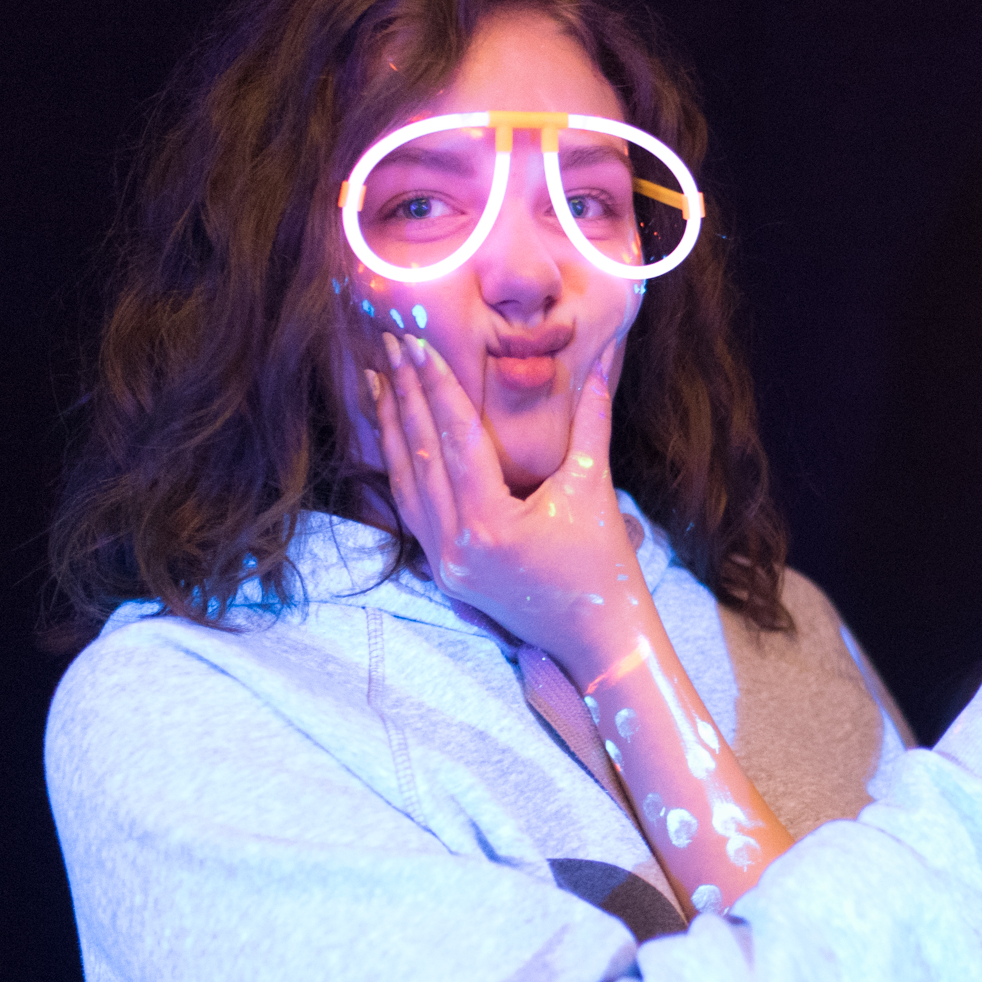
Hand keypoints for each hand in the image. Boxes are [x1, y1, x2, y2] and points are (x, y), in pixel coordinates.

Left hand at [366, 333, 643, 678]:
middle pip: (422, 455)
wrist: (599, 639)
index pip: (456, 438)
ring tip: (378, 381)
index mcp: (490, 523)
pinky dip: (402, 470)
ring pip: (407, 484)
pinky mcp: (444, 573)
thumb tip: (601, 360)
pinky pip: (412, 512)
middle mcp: (456, 546)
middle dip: (406, 395)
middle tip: (390, 344)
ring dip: (393, 430)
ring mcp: (445, 563)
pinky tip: (394, 438)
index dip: (436, 385)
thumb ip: (592, 420)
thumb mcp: (595, 487)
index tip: (417, 342)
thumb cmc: (604, 566)